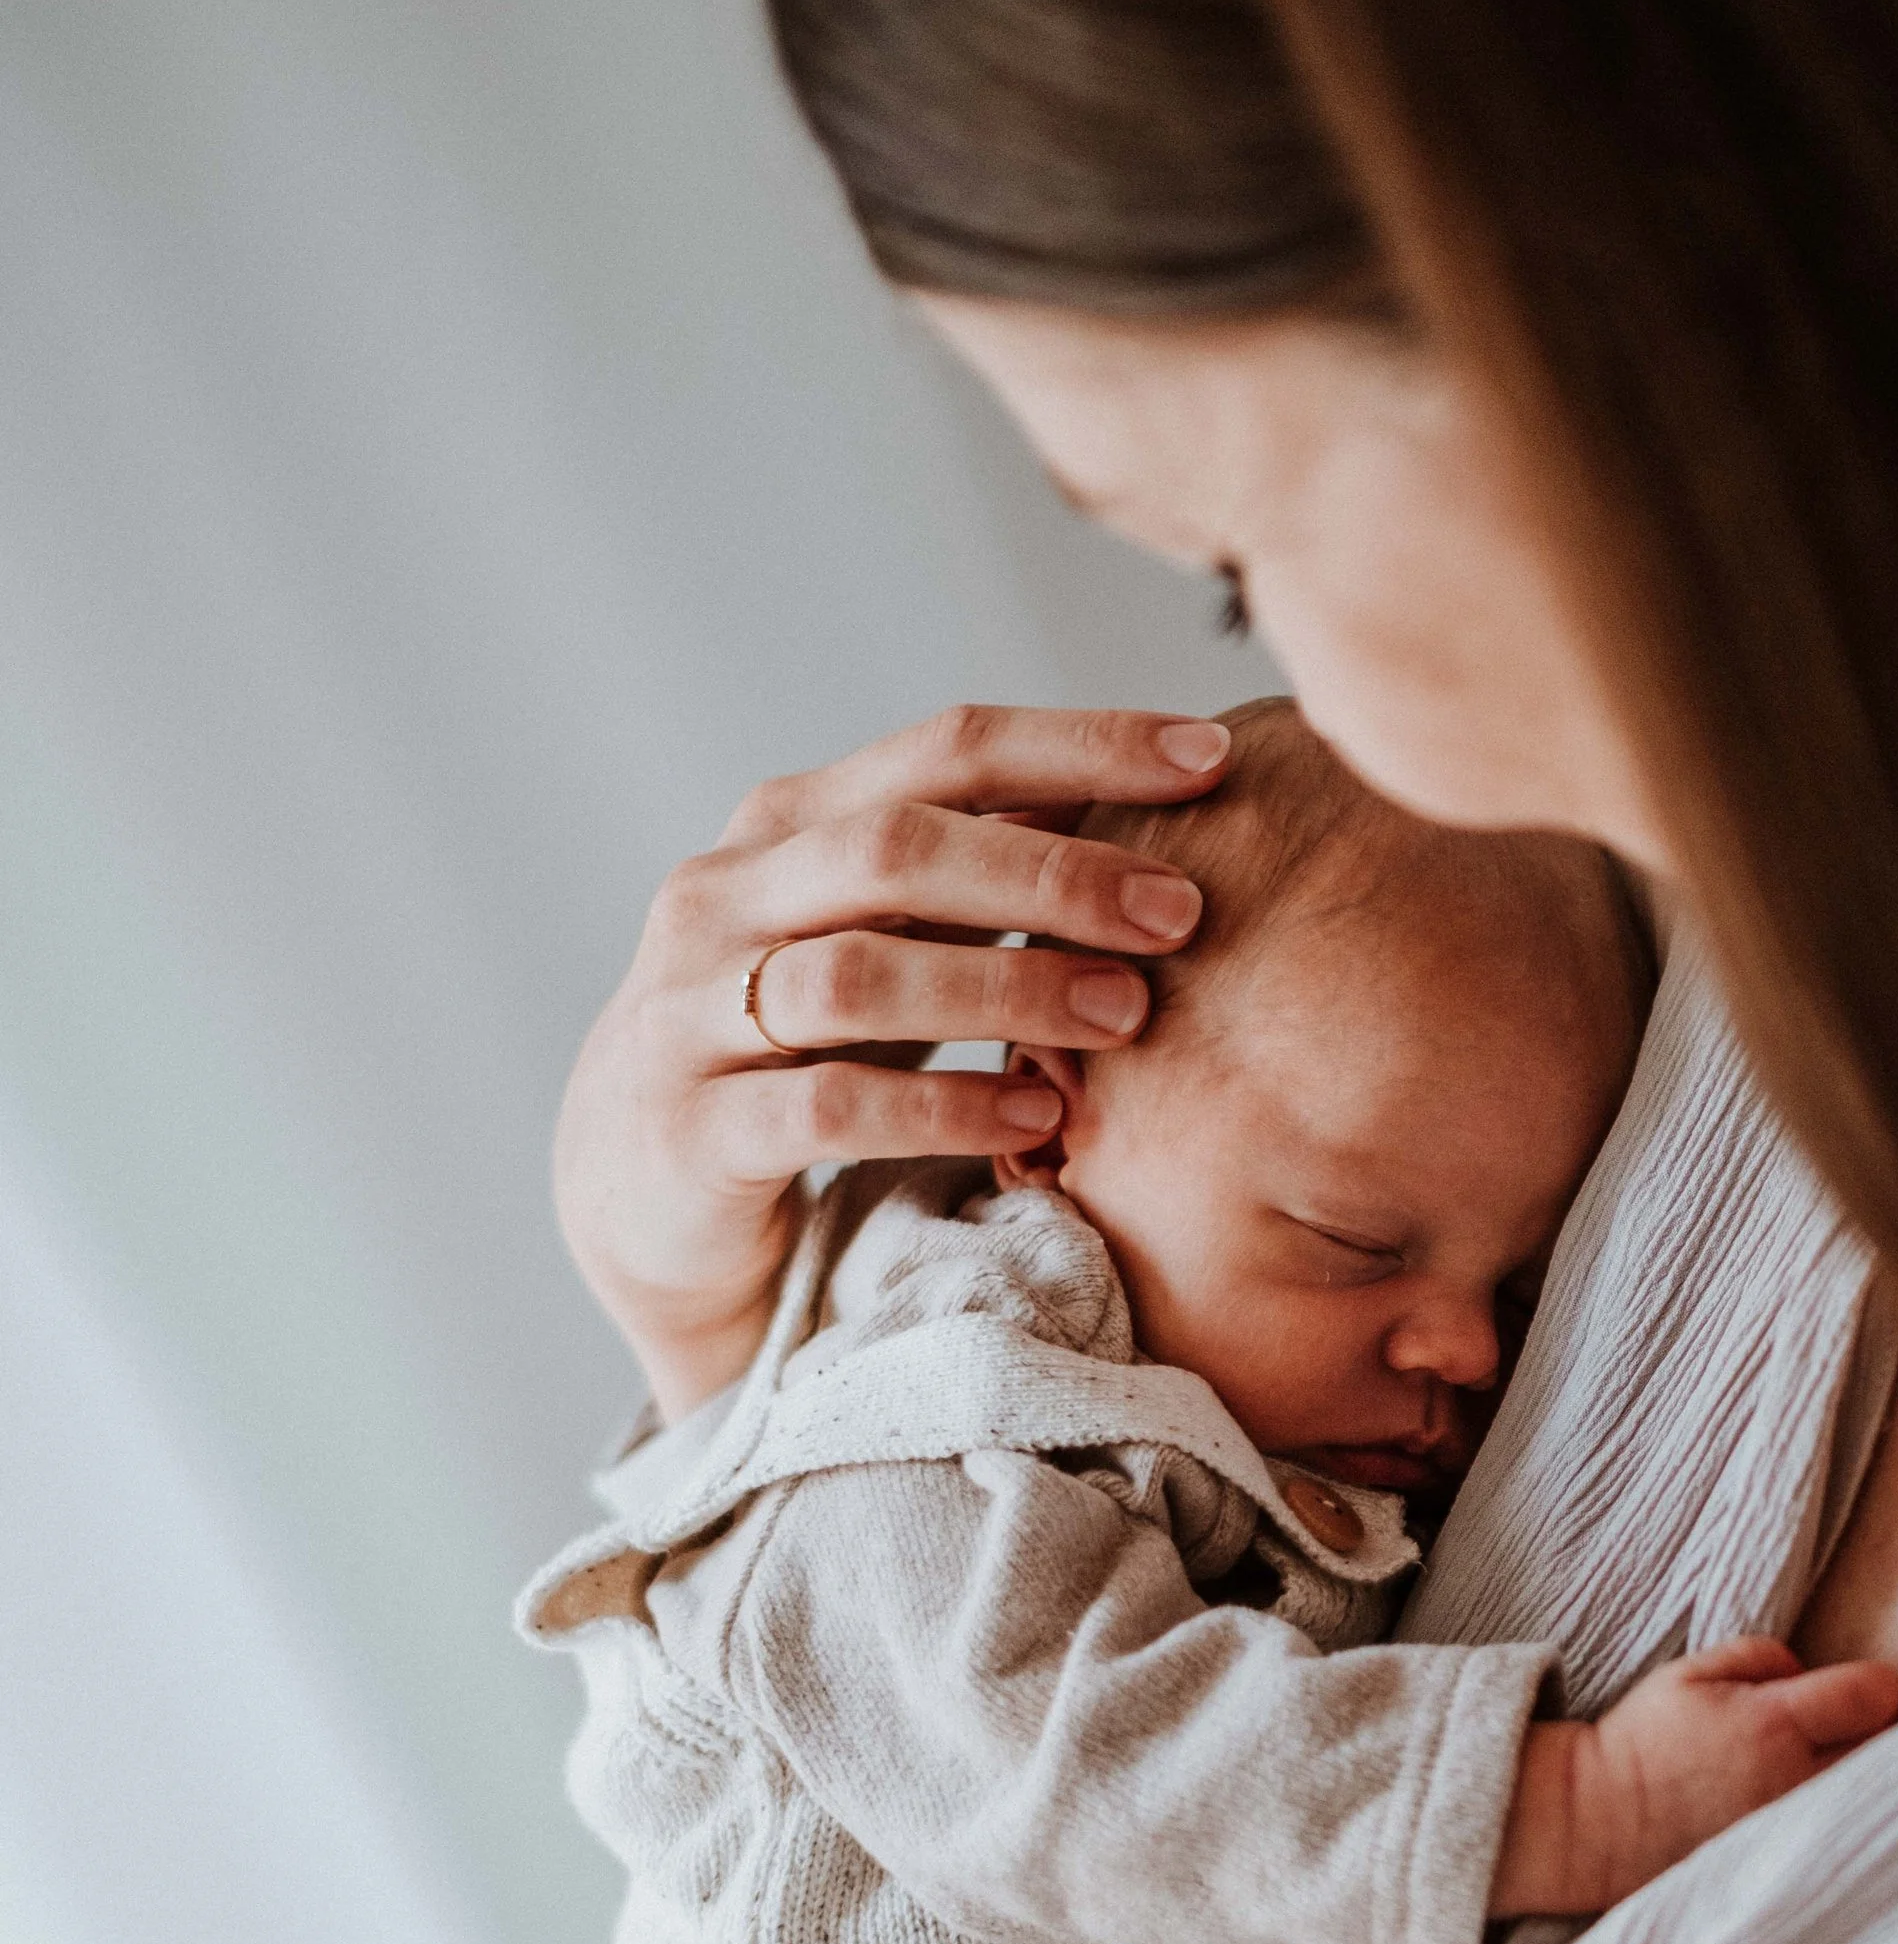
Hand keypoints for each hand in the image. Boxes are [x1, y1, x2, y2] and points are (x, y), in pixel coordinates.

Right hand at [556, 703, 1232, 1417]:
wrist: (641, 1199)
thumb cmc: (797, 1052)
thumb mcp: (879, 940)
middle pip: (896, 848)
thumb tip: (1150, 802)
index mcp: (788, 826)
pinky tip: (1036, 1113)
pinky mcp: (694, 1131)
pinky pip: (829, 1107)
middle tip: (1179, 912)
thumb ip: (974, 874)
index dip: (1079, 744)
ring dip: (1007, 988)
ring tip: (1127, 1016)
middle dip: (1052, 872)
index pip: (945, 750)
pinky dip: (942, 1108)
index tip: (1209, 756)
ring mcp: (694, 1013)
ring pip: (858, 975)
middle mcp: (727, 897)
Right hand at [1488, 1637, 1897, 1916]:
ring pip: (1878, 1804)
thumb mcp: (1690, 1673)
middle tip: (1866, 1734)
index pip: (1875, 1695)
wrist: (1601, 1823)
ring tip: (1864, 1775)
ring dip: (1878, 1785)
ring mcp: (1798, 1832)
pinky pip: (1848, 1844)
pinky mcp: (1790, 1868)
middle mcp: (1798, 1782)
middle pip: (1897, 1754)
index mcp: (1775, 1725)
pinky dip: (1854, 1828)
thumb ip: (1763, 1659)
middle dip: (1892, 1736)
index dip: (1875, 1686)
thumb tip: (1808, 1675)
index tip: (1857, 1692)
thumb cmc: (1643, 1742)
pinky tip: (1844, 1820)